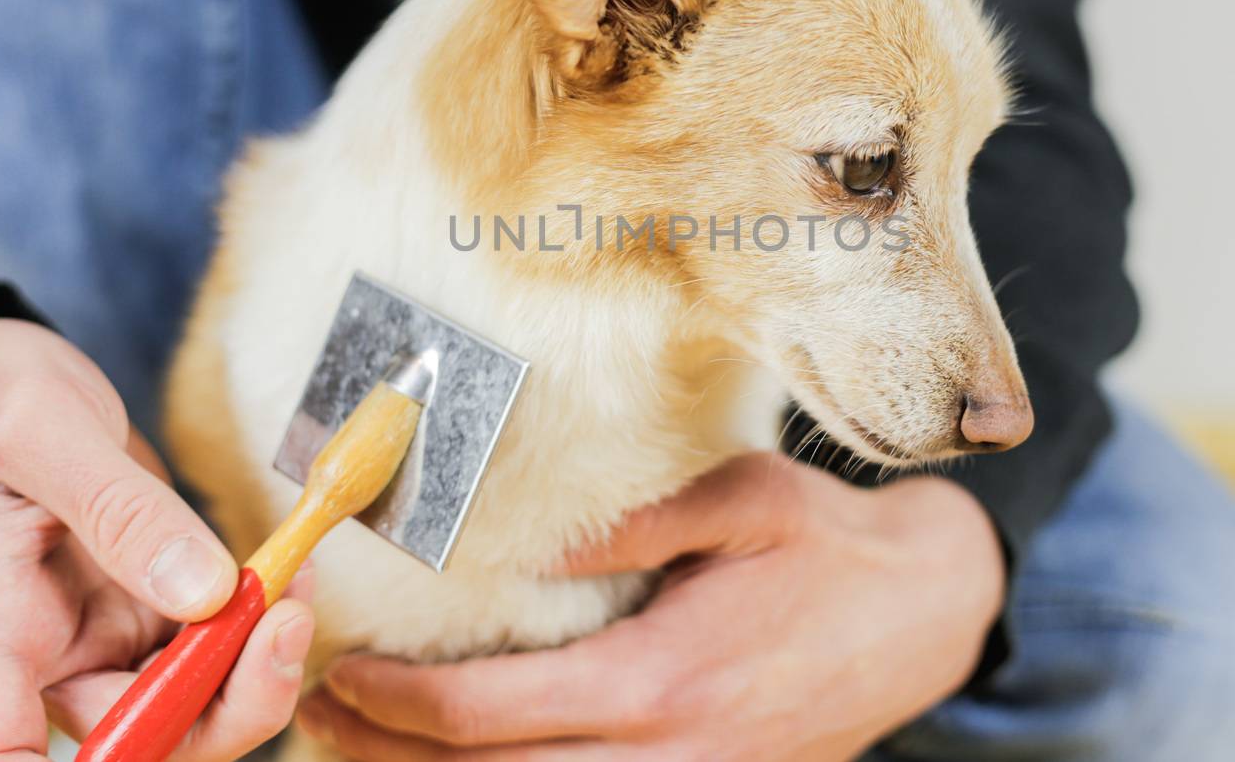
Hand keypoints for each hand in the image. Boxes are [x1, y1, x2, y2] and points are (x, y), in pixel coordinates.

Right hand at [0, 301, 312, 760]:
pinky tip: (291, 572)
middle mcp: (50, 654)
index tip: (132, 753)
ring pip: (193, 701)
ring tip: (296, 589)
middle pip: (140, 737)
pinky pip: (218, 641)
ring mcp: (105, 635)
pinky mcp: (150, 606)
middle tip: (286, 627)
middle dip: (227, 705)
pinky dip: (263, 619)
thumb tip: (206, 592)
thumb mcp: (41, 431)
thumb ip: (119, 511)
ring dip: (259, 663)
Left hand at [299, 452, 1003, 759]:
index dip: (402, 702)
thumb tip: (529, 545)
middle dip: (390, 760)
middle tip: (312, 722)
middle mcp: (668, 754)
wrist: (922, 616)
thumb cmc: (825, 546)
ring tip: (366, 752)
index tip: (341, 671)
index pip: (495, 711)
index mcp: (662, 677)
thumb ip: (635, 522)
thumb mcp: (743, 499)